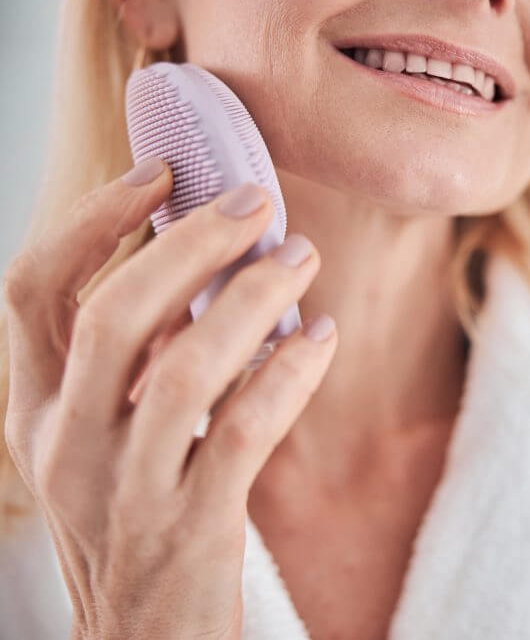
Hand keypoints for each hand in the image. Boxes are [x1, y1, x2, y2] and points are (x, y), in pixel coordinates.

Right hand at [3, 158, 337, 638]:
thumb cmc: (136, 526)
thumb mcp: (107, 444)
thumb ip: (136, 365)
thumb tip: (200, 273)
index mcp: (38, 413)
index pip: (35, 292)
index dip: (92, 220)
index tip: (158, 174)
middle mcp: (66, 446)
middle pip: (116, 313)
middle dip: (188, 242)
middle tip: (255, 201)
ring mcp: (124, 490)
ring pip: (186, 365)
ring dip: (253, 298)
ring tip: (302, 258)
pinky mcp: (192, 528)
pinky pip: (245, 428)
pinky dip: (289, 372)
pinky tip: (320, 340)